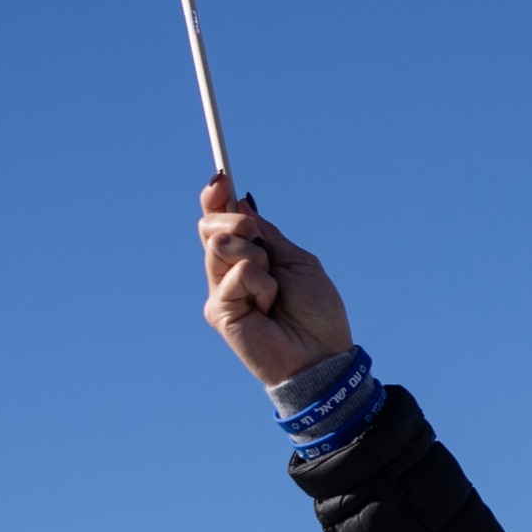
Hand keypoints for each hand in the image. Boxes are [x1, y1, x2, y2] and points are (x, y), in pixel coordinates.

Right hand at [198, 173, 354, 385]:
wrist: (321, 354)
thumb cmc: (316, 312)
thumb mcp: (297, 261)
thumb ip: (267, 235)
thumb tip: (243, 204)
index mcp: (247, 259)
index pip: (218, 223)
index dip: (215, 199)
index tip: (220, 177)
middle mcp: (228, 274)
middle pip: (210, 227)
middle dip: (239, 225)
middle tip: (264, 249)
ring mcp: (221, 292)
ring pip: (219, 245)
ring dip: (255, 257)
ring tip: (273, 288)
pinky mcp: (219, 311)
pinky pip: (236, 274)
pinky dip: (261, 284)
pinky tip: (268, 308)